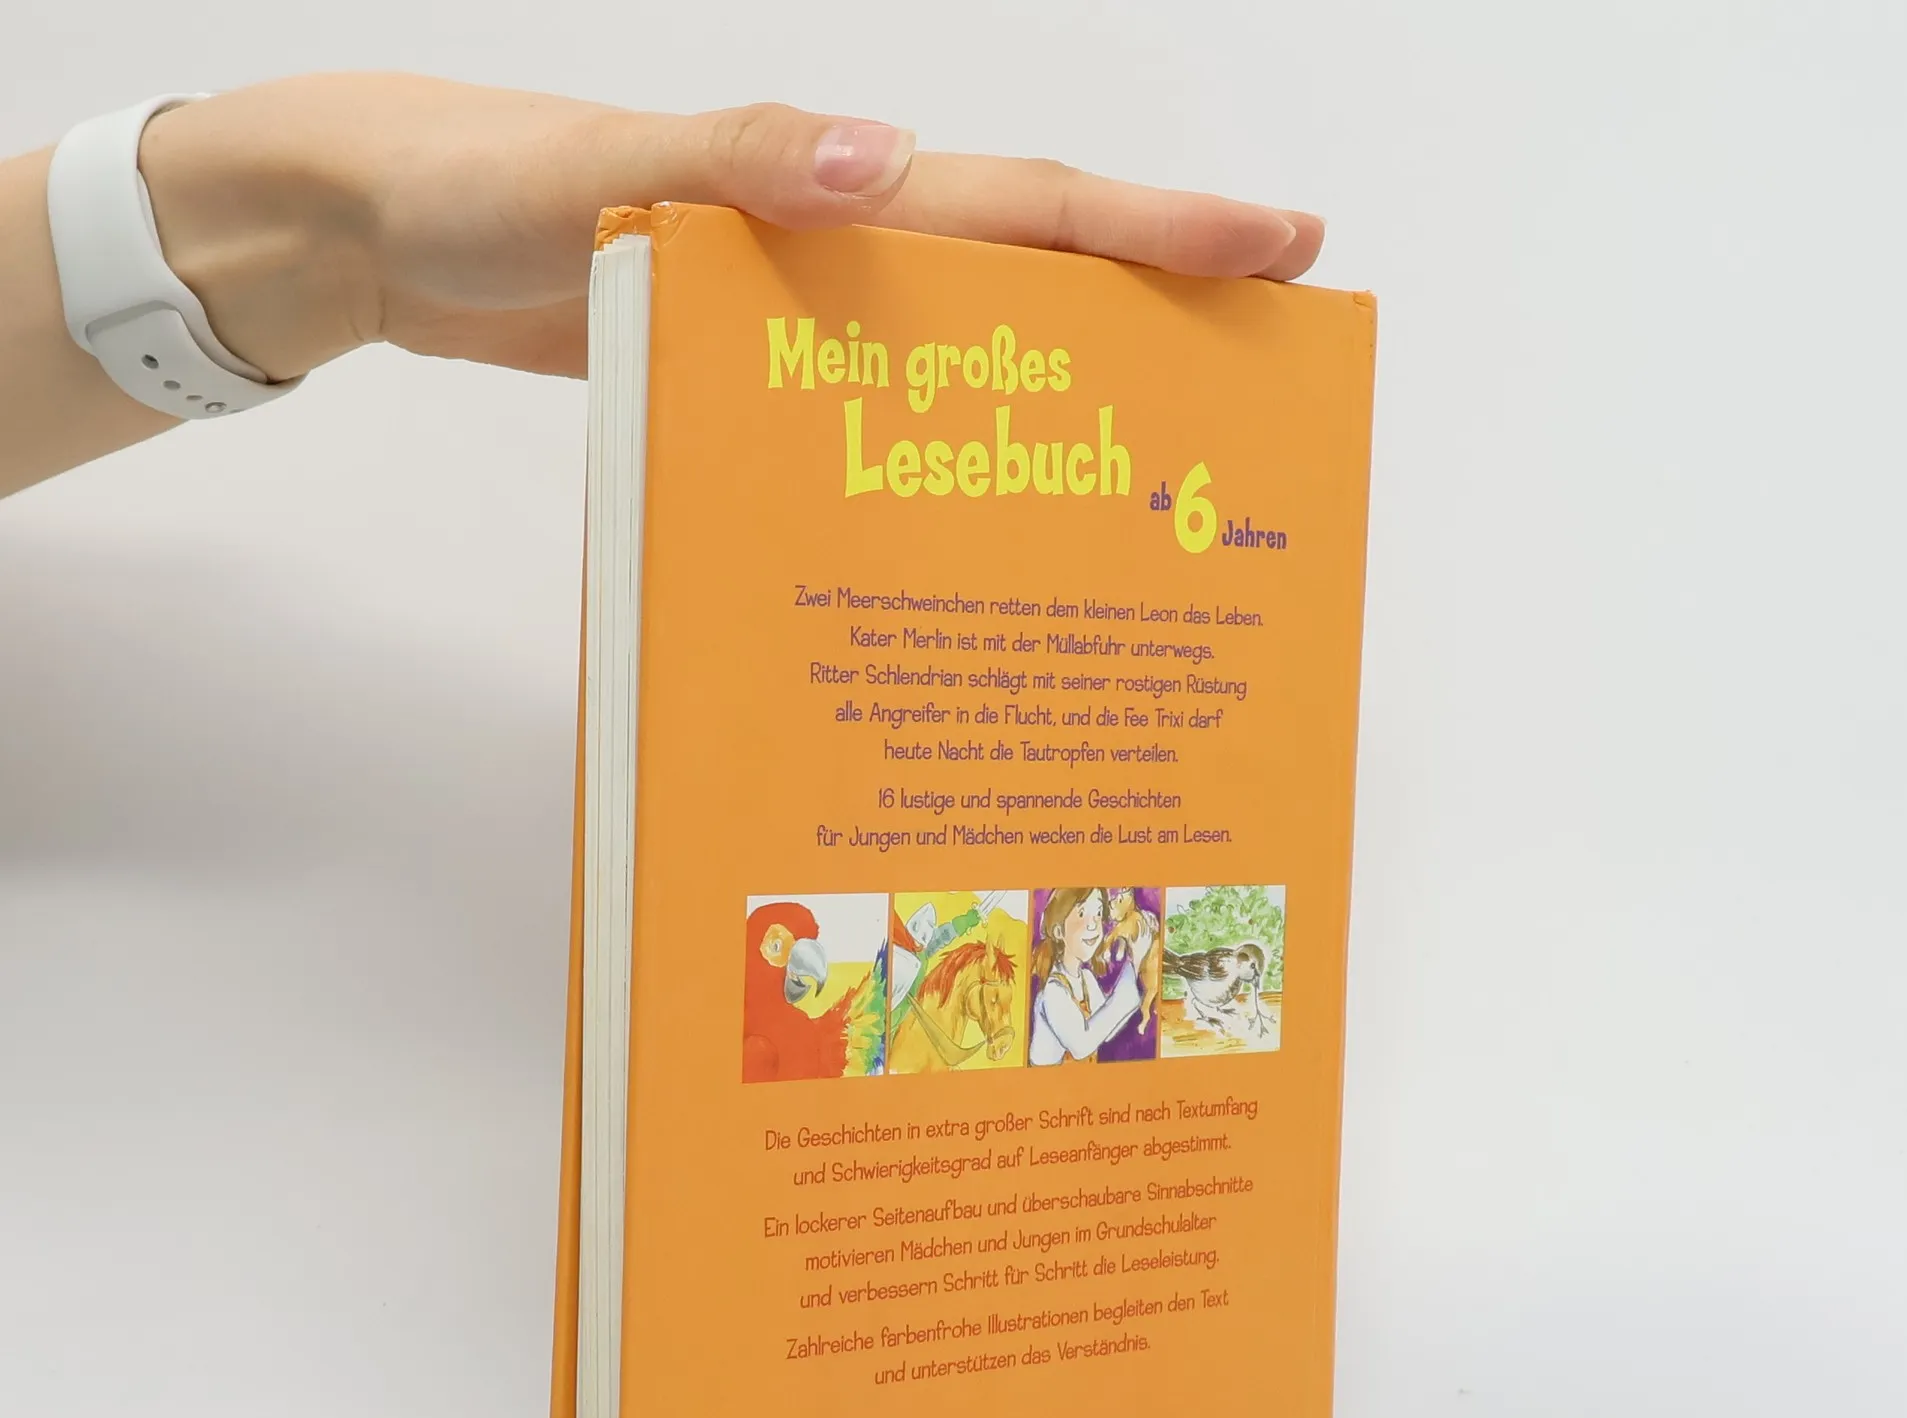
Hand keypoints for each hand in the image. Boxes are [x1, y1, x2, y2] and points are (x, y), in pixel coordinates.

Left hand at [137, 75, 1325, 383]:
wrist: (387, 235)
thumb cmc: (480, 183)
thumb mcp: (600, 163)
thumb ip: (735, 157)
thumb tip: (888, 162)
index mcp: (833, 192)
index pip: (1025, 208)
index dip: (1156, 233)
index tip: (1279, 249)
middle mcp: (841, 255)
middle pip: (1028, 291)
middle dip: (1153, 329)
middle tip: (1260, 397)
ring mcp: (803, 322)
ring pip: (961, 364)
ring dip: (1055, 412)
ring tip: (1147, 494)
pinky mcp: (757, 378)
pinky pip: (870, 419)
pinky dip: (931, 462)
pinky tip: (959, 531)